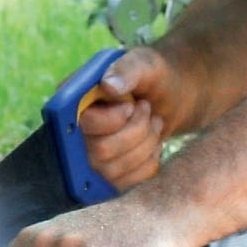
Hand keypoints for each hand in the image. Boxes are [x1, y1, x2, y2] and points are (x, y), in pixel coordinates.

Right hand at [79, 48, 182, 190]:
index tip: (131, 106)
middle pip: (99, 150)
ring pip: (113, 170)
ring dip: (145, 145)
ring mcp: (88, 155)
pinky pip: (125, 182)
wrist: (173, 97)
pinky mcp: (107, 174)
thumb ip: (127, 69)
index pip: (80, 124)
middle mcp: (74, 129)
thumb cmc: (154, 77)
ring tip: (153, 122)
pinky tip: (153, 142)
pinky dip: (148, 161)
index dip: (110, 120)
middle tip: (147, 110)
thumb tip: (108, 85)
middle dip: (135, 132)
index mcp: (73, 99)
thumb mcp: (145, 64)